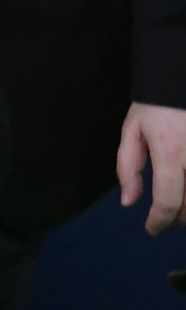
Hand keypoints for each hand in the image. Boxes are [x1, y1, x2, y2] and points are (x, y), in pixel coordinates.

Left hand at [117, 102, 185, 233]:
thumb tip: (129, 202)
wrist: (182, 80)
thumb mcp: (133, 129)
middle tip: (166, 216)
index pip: (168, 200)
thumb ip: (129, 167)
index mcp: (169, 151)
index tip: (151, 229)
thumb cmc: (157, 106)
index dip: (159, 221)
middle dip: (177, 219)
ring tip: (180, 208)